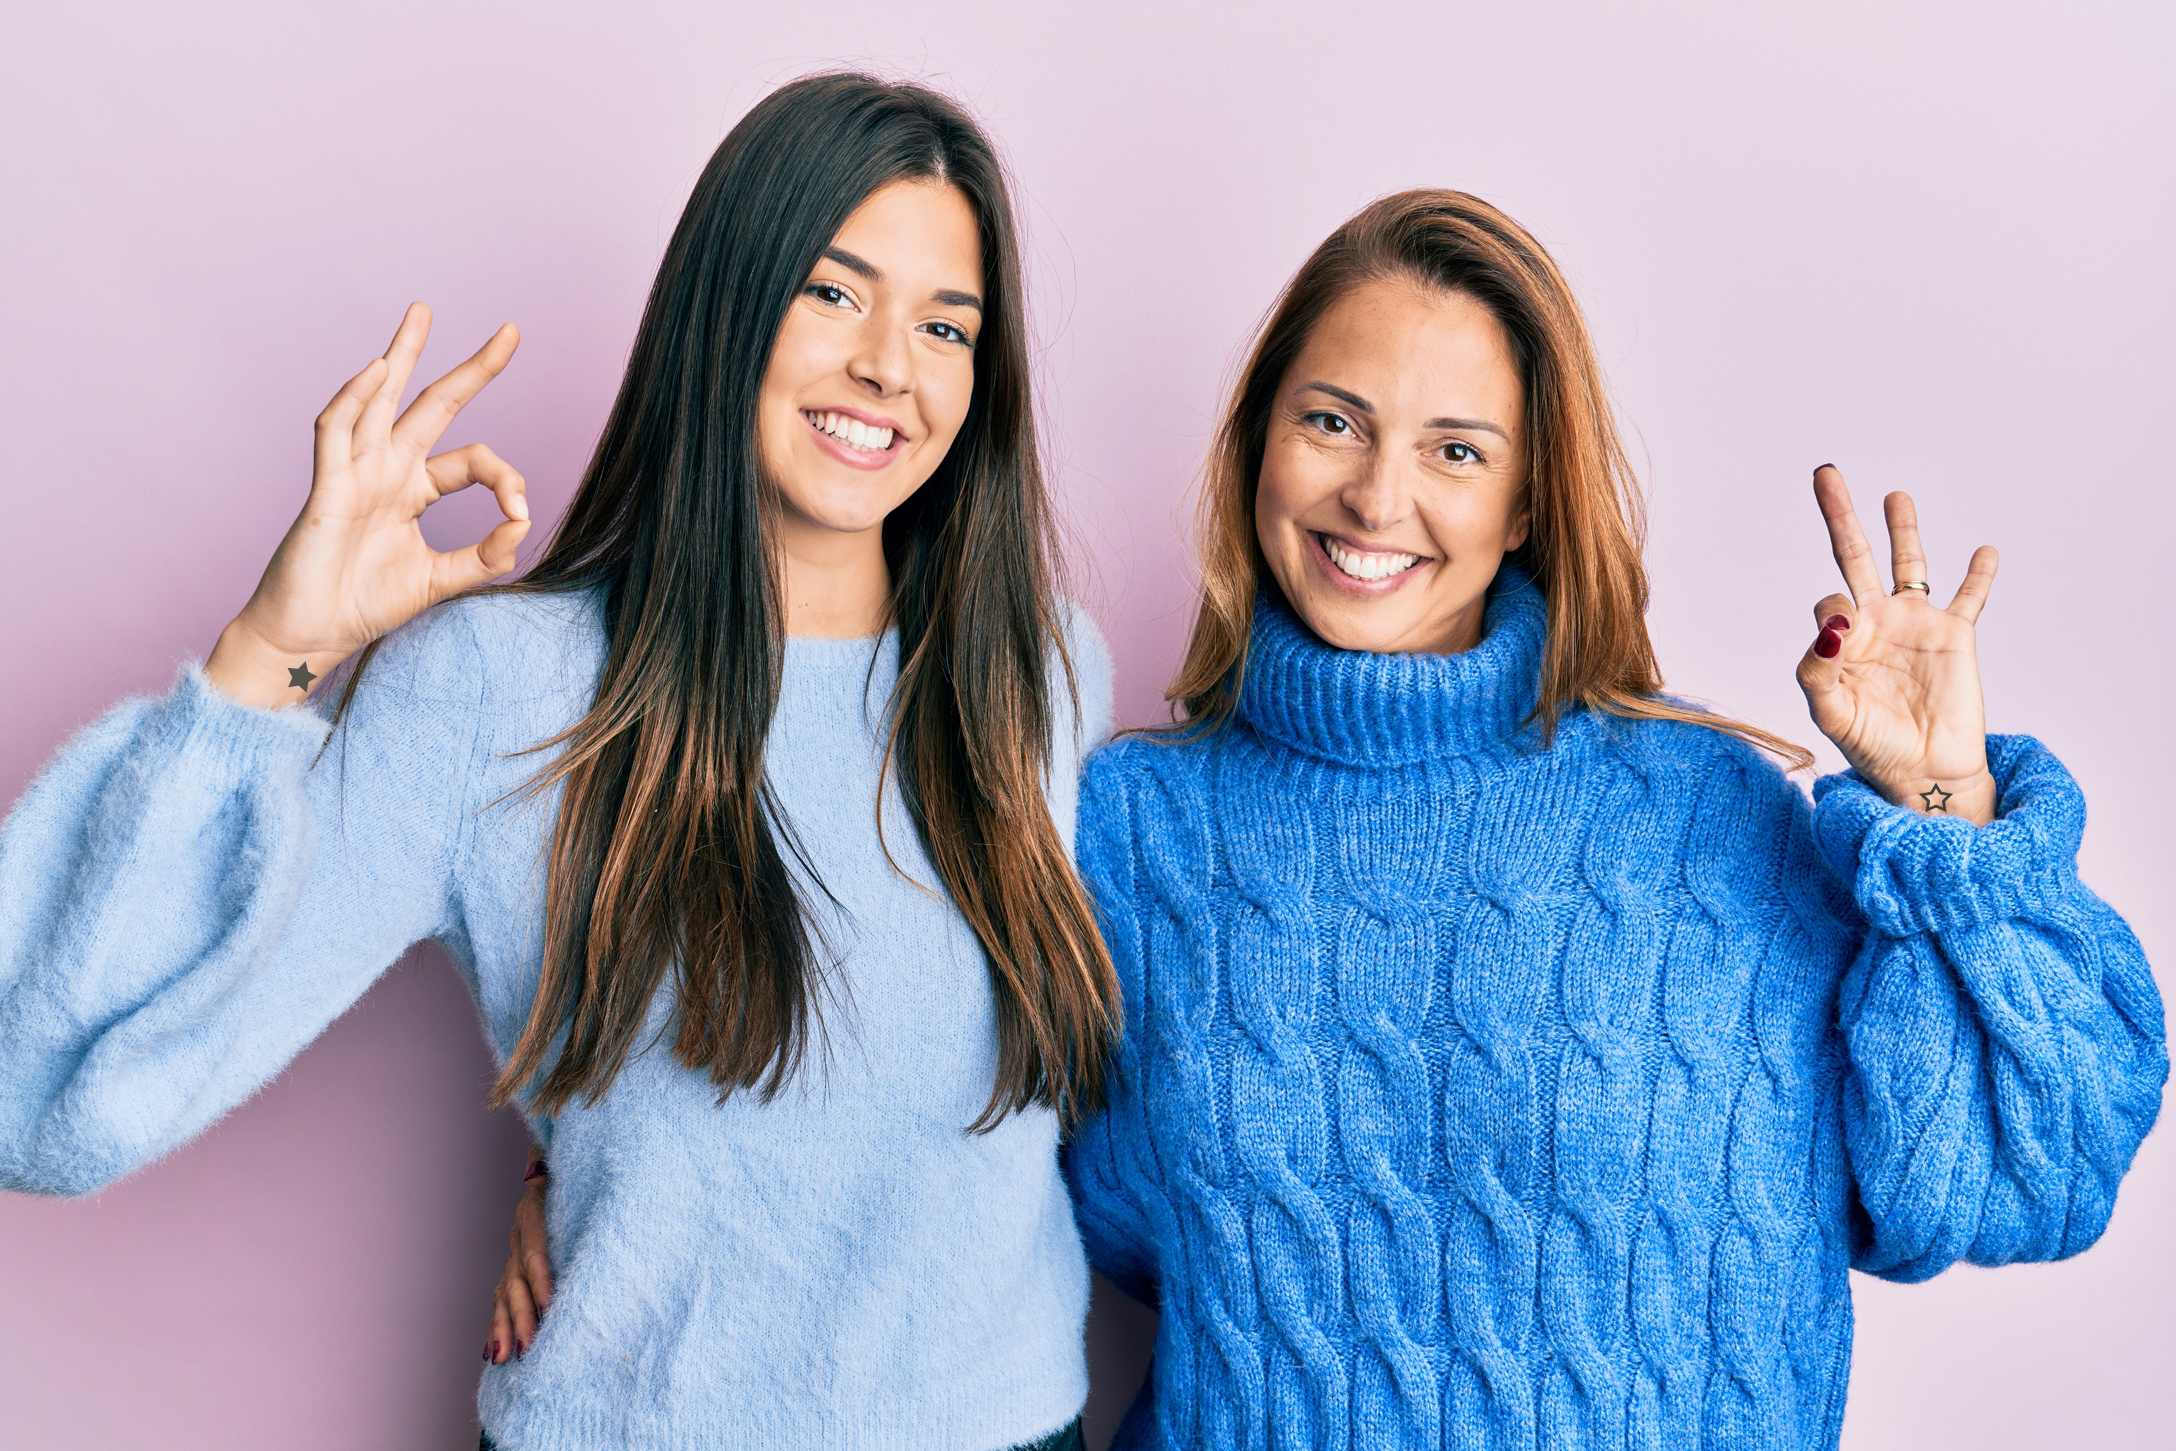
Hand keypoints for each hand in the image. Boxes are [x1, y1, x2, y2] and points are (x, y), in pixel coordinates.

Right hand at [204, 303, 528, 708]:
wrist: (311, 634)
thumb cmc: (364, 605)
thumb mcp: (441, 580)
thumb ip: (485, 556)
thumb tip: (523, 524)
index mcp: (415, 489)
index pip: (472, 460)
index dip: (505, 479)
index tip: (521, 513)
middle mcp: (387, 470)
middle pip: (432, 404)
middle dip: (470, 368)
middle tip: (511, 331)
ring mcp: (355, 472)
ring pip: (378, 398)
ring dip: (400, 354)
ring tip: (423, 312)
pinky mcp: (325, 486)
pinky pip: (335, 430)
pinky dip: (353, 398)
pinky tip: (377, 369)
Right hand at [484, 1150, 553, 1365]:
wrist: (561, 1161)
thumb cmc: (580, 1168)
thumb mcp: (572, 1171)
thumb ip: (559, 1175)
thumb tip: (541, 1176)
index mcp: (534, 1210)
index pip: (535, 1252)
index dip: (541, 1280)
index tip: (549, 1307)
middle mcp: (520, 1233)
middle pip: (517, 1280)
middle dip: (522, 1316)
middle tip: (529, 1348)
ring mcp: (514, 1251)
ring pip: (506, 1294)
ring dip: (505, 1327)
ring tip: (505, 1358)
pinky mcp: (515, 1267)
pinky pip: (502, 1299)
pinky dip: (497, 1326)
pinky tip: (494, 1353)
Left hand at [1795, 465, 1998, 824]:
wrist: (1923, 772)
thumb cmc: (1871, 746)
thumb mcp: (1831, 712)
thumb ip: (1817, 669)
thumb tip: (1830, 624)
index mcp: (1841, 640)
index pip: (1828, 604)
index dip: (1834, 615)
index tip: (1845, 638)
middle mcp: (1875, 623)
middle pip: (1855, 557)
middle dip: (1840, 516)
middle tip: (1825, 473)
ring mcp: (1915, 625)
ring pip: (1909, 564)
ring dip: (1903, 529)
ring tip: (1894, 496)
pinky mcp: (1955, 636)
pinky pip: (1970, 597)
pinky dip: (1979, 574)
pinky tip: (1985, 551)